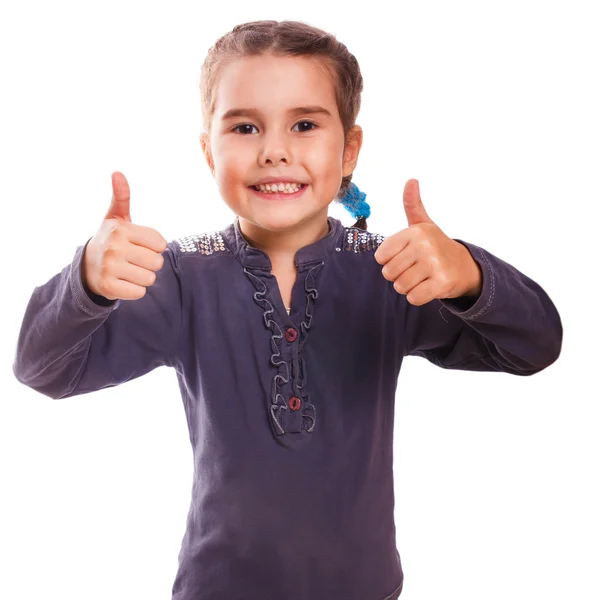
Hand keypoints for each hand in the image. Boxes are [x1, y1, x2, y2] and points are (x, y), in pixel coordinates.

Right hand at [82, 172, 167, 300]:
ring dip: (143, 278)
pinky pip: (139, 292)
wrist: (87, 267)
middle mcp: (113, 247)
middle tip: (133, 260)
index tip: (139, 245)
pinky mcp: (108, 287)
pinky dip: (134, 290)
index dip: (154, 247)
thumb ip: (122, 196)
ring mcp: (109, 267)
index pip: (161, 244)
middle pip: (157, 262)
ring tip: (128, 271)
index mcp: (121, 229)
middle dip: (149, 264)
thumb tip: (117, 173)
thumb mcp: (116, 217)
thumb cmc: (111, 239)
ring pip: (150, 279)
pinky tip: (122, 282)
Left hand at [374, 179, 482, 305]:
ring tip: (422, 278)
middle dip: (398, 276)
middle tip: (415, 270)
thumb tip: (411, 180)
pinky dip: (418, 297)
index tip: (406, 257)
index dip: (390, 261)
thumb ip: (412, 205)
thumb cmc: (435, 246)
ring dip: (408, 287)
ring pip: (400, 286)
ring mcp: (434, 264)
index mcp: (415, 231)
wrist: (465, 266)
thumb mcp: (422, 224)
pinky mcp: (441, 282)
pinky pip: (414, 297)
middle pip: (388, 273)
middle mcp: (424, 245)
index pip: (380, 256)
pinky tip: (428, 287)